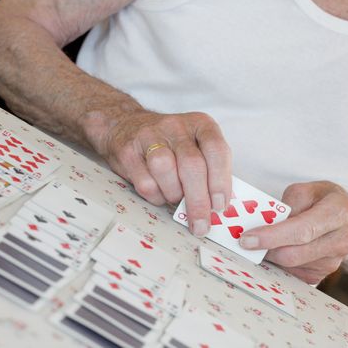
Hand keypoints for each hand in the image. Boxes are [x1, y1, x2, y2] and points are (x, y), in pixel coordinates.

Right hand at [83, 110, 231, 236]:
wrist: (127, 126)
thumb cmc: (170, 144)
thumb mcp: (196, 147)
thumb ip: (210, 171)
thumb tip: (218, 206)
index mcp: (201, 125)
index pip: (217, 150)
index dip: (220, 181)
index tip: (220, 205)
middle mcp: (177, 127)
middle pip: (192, 165)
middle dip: (198, 200)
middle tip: (201, 223)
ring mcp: (150, 136)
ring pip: (166, 169)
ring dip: (174, 194)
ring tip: (176, 198)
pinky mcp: (129, 151)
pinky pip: (145, 182)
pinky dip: (156, 196)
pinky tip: (159, 194)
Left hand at [240, 181, 347, 283]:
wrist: (342, 215)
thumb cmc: (319, 199)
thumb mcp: (304, 190)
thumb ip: (286, 206)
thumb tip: (262, 226)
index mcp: (339, 212)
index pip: (302, 230)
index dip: (272, 236)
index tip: (247, 239)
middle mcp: (342, 240)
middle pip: (295, 254)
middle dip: (266, 249)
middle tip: (246, 243)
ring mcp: (335, 261)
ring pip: (291, 266)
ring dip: (272, 256)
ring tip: (261, 243)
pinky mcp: (324, 273)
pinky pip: (293, 274)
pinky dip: (279, 263)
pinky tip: (275, 250)